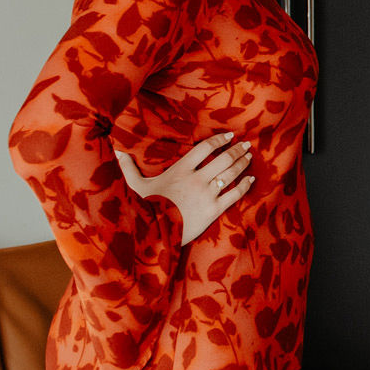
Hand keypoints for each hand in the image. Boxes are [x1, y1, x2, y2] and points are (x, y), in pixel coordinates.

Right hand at [115, 133, 254, 242]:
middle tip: (246, 145)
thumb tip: (118, 152)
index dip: (219, 139)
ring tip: (249, 156)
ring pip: (231, 174)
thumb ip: (128, 168)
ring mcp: (207, 195)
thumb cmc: (143, 209)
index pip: (205, 148)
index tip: (229, 135)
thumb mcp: (134, 187)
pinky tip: (251, 179)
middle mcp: (196, 180)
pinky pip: (235, 195)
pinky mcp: (213, 210)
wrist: (152, 234)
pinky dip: (245, 186)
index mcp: (180, 170)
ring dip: (242, 163)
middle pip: (223, 159)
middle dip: (237, 150)